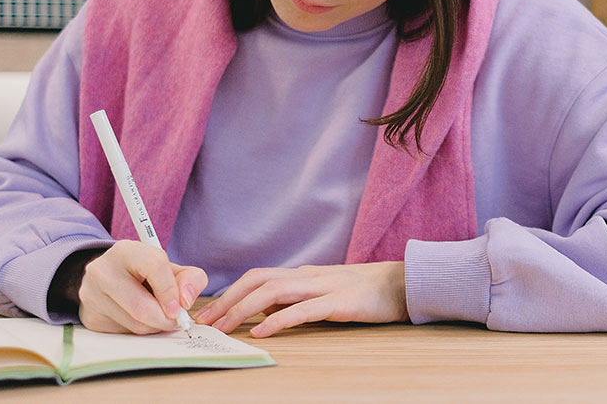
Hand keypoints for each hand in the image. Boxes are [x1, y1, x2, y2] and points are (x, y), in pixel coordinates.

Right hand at [76, 240, 208, 333]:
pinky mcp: (90, 317)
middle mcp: (103, 270)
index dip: (171, 291)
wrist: (110, 278)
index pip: (154, 266)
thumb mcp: (172, 269)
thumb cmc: (146, 273)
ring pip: (134, 323)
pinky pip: (123, 334)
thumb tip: (185, 301)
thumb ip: (191, 279)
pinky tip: (139, 318)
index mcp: (126, 250)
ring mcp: (92, 294)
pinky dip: (139, 331)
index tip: (180, 308)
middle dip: (165, 319)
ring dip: (154, 326)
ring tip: (157, 316)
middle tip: (175, 321)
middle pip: (141, 306)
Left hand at [193, 262, 407, 337]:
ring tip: (224, 327)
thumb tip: (264, 315)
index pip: (257, 278)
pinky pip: (303, 309)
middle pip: (258, 280)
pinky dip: (278, 320)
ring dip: (244, 309)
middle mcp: (307, 276)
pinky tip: (261, 332)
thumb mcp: (324, 295)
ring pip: (274, 291)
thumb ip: (295, 301)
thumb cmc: (363, 293)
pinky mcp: (339, 301)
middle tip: (205, 322)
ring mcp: (323, 286)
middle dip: (228, 300)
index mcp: (302, 275)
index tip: (208, 314)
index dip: (230, 294)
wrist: (401, 284)